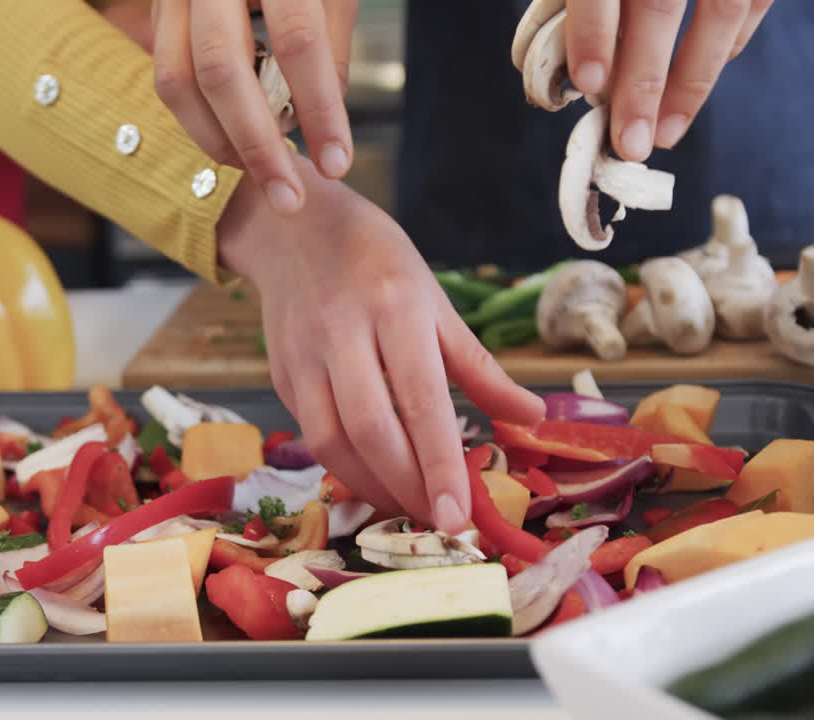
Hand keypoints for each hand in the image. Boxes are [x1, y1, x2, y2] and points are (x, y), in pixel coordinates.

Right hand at [151, 0, 357, 215]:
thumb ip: (330, 51)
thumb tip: (321, 129)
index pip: (295, 38)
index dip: (319, 108)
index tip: (337, 163)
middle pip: (220, 69)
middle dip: (257, 146)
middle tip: (290, 198)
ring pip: (176, 81)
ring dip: (219, 141)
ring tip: (263, 174)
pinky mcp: (158, 7)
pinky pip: (167, 76)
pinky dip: (200, 120)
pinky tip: (235, 143)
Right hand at [217, 153, 544, 533]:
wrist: (292, 226)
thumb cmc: (377, 260)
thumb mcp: (436, 300)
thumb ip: (479, 367)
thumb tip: (532, 417)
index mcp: (396, 307)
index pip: (421, 400)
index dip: (440, 464)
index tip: (460, 516)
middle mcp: (343, 332)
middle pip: (372, 431)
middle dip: (408, 489)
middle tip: (442, 524)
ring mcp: (304, 355)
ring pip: (332, 442)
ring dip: (374, 488)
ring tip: (412, 508)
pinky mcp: (281, 375)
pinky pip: (311, 435)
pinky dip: (345, 469)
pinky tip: (376, 481)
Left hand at [564, 0, 774, 160]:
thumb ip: (579, 5)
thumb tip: (581, 76)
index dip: (592, 31)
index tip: (588, 83)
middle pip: (658, 8)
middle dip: (643, 82)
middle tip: (628, 143)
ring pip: (719, 13)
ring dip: (690, 83)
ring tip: (663, 136)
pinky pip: (752, 4)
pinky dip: (726, 50)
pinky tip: (693, 90)